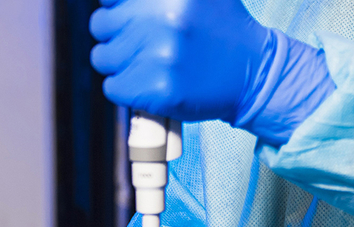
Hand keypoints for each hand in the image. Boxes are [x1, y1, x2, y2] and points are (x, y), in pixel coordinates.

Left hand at [89, 0, 269, 122]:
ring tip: (144, 68)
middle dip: (116, 37)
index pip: (109, 0)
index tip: (131, 21)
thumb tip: (111, 1)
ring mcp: (159, 57)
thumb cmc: (226, 32)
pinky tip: (146, 86)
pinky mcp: (158, 91)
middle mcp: (161, 19)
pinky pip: (114, 88)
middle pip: (100, 26)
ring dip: (119, 65)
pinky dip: (125, 90)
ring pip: (103, 59)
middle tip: (140, 48)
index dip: (117, 10)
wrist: (253, 76)